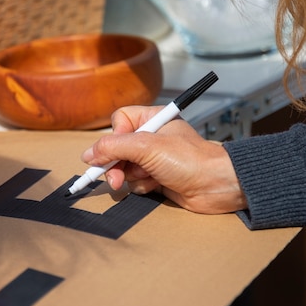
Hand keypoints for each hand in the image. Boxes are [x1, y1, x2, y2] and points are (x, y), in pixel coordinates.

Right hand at [81, 105, 246, 213]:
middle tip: (114, 178)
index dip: (113, 137)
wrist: (216, 185)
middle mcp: (152, 137)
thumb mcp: (147, 146)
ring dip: (130, 176)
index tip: (111, 152)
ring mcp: (155, 159)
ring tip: (147, 179)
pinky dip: (141, 186)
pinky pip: (135, 182)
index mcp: (153, 119)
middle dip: (115, 164)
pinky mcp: (157, 178)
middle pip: (117, 147)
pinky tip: (157, 185)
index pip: (119, 121)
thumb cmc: (191, 160)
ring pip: (124, 167)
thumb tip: (89, 154)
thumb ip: (114, 147)